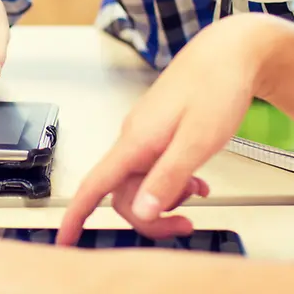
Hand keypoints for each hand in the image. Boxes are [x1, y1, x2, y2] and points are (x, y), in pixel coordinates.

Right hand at [57, 14, 289, 244]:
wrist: (230, 51)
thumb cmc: (217, 88)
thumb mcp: (198, 140)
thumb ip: (169, 177)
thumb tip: (143, 212)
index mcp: (136, 141)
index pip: (95, 184)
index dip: (76, 215)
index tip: (63, 242)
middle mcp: (134, 138)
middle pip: (124, 193)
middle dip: (151, 216)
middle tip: (188, 224)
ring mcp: (146, 135)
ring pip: (142, 182)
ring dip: (168, 197)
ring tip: (200, 193)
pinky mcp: (159, 133)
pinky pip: (156, 168)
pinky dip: (174, 182)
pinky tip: (198, 182)